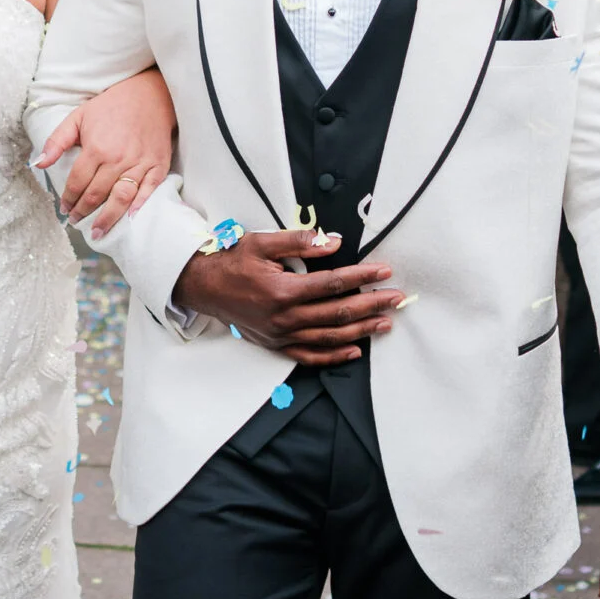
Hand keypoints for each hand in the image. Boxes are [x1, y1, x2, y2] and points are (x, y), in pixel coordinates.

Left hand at [35, 68, 174, 237]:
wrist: (150, 95)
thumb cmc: (111, 106)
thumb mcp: (78, 116)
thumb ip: (57, 141)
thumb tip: (38, 163)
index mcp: (96, 148)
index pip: (77, 183)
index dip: (68, 199)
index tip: (64, 208)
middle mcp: (118, 160)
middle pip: (96, 195)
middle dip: (83, 212)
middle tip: (76, 221)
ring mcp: (140, 164)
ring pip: (121, 199)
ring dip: (108, 219)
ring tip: (98, 232)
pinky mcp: (158, 165)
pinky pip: (149, 191)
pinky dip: (139, 207)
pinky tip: (129, 219)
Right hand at [172, 229, 405, 366]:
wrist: (204, 287)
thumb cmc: (232, 261)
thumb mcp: (262, 242)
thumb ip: (299, 242)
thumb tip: (334, 242)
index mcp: (282, 290)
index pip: (333, 284)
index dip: (361, 277)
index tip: (383, 271)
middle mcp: (284, 317)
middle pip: (338, 312)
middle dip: (371, 304)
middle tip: (396, 298)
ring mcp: (281, 335)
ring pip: (330, 337)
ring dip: (361, 330)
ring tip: (385, 323)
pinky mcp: (277, 345)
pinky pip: (310, 356)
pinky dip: (335, 356)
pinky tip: (355, 350)